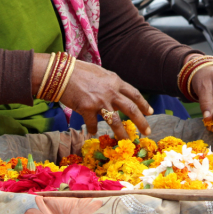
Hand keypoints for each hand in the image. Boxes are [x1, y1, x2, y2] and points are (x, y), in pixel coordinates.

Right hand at [32, 54, 152, 139]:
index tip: (150, 112)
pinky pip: (93, 124)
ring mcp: (100, 101)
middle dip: (141, 122)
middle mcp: (111, 92)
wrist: (62, 73)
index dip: (143, 104)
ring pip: (115, 121)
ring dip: (122, 133)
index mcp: (115, 81)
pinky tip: (92, 132)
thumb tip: (116, 94)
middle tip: (148, 132)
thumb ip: (110, 84)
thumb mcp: (100, 73)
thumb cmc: (79, 71)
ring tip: (126, 142)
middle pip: (131, 109)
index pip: (134, 94)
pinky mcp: (87, 109)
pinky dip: (92, 129)